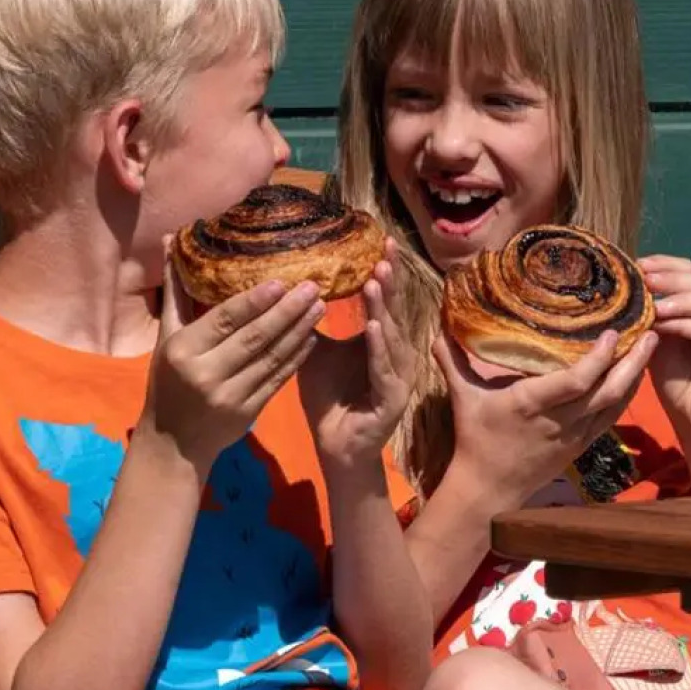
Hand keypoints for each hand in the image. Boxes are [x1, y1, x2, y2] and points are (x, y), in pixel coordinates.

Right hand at [139, 237, 325, 470]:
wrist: (173, 442)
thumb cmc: (168, 380)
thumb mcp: (166, 337)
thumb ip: (174, 291)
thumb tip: (170, 240)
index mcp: (183, 350)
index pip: (224, 320)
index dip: (254, 301)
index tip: (281, 281)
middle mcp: (206, 373)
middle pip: (253, 337)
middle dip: (286, 311)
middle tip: (312, 287)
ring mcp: (229, 395)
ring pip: (271, 358)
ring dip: (299, 331)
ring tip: (319, 306)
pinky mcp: (248, 412)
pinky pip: (278, 380)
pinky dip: (296, 358)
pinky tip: (311, 338)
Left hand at [298, 240, 418, 468]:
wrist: (336, 447)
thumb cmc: (330, 399)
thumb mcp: (317, 353)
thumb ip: (312, 324)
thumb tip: (293, 289)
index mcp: (380, 340)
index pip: (384, 299)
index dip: (385, 271)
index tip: (383, 242)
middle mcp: (395, 354)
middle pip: (394, 310)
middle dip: (390, 281)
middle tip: (385, 251)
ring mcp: (397, 376)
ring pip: (391, 335)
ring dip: (384, 308)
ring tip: (377, 280)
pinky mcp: (393, 399)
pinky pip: (384, 369)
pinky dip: (379, 348)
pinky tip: (374, 327)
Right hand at [434, 326, 656, 509]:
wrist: (488, 490)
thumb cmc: (475, 440)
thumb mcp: (463, 398)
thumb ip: (452, 361)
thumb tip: (436, 328)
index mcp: (532, 404)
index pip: (576, 381)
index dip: (599, 358)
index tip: (613, 332)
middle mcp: (560, 420)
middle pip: (608, 391)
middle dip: (633, 362)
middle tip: (652, 332)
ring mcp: (575, 435)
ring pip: (616, 405)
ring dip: (635, 376)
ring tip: (650, 347)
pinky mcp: (581, 446)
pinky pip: (611, 418)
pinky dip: (626, 396)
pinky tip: (634, 378)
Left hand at [639, 254, 690, 455]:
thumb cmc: (675, 382)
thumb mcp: (655, 342)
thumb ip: (649, 316)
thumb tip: (625, 290)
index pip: (689, 271)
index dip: (664, 264)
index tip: (637, 265)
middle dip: (669, 276)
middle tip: (643, 279)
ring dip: (678, 297)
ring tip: (653, 303)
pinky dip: (683, 323)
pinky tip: (662, 324)